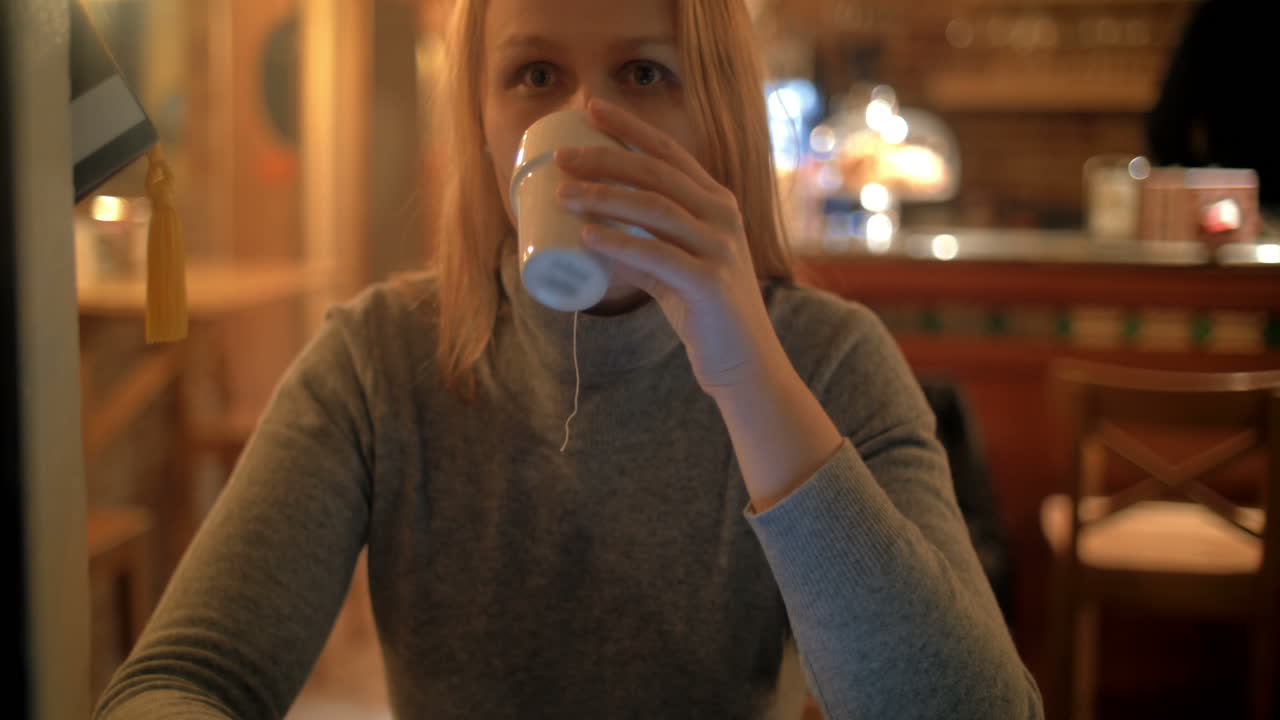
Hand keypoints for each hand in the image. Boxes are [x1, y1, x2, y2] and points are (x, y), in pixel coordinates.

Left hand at [553, 99, 784, 393]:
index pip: (669, 153)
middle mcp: (722, 216)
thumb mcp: (673, 267)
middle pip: (656, 174)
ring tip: (562, 195)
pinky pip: (659, 256)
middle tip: (561, 158)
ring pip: (655, 209)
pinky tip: (588, 237)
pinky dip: (620, 245)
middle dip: (605, 159)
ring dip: (604, 197)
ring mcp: (720, 248)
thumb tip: (587, 235)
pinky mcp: (711, 284)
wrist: (743, 361)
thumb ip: (641, 248)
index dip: (630, 128)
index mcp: (715, 202)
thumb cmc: (703, 310)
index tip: (590, 109)